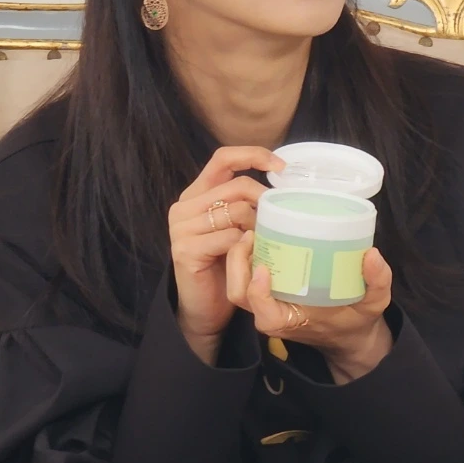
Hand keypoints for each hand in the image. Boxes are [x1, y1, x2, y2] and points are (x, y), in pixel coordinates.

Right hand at [169, 146, 285, 363]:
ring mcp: (182, 227)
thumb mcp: (234, 226)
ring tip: (263, 244)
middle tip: (278, 221)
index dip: (253, 155)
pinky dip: (246, 247)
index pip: (223, 158)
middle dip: (265, 201)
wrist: (204, 307)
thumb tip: (280, 180)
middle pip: (238, 186)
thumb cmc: (225, 264)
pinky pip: (230, 238)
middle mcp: (184, 206)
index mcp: (196, 193)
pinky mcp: (185, 249)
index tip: (281, 166)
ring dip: (257, 228)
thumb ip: (244, 202)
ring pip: (237, 211)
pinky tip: (250, 257)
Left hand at [226, 233, 394, 383]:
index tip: (264, 266)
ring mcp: (266, 304)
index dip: (257, 291)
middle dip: (236, 264)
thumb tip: (372, 255)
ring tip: (253, 231)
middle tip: (252, 234)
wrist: (349, 333)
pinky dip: (245, 257)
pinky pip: (245, 277)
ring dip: (237, 258)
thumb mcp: (375, 302)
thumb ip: (377, 281)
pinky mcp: (268, 292)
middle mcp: (273, 315)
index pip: (263, 312)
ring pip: (237, 284)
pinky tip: (259, 234)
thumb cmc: (357, 318)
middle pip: (238, 293)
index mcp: (291, 322)